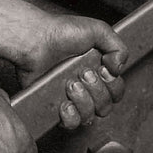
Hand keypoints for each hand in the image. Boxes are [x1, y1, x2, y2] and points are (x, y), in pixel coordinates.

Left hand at [16, 13, 127, 129]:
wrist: (33, 39)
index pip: (116, 91)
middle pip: (106, 105)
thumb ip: (118, 47)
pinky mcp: (54, 105)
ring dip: (84, 101)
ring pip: (90, 116)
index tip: (102, 69)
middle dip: (97, 90)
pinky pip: (71, 123)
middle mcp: (86, 86)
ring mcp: (70, 97)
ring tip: (70, 84)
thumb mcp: (97, 29)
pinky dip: (71, 116)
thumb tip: (119, 69)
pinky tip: (65, 102)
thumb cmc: (60, 31)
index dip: (113, 85)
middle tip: (83, 73)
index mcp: (97, 70)